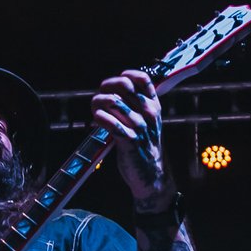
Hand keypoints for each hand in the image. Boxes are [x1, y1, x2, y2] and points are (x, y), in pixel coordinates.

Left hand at [91, 69, 168, 207]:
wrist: (151, 174)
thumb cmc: (145, 145)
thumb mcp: (149, 122)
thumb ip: (138, 105)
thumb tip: (114, 89)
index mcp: (154, 106)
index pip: (142, 78)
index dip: (124, 76)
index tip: (115, 86)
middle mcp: (148, 113)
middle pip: (123, 86)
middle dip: (105, 88)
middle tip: (100, 98)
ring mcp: (139, 126)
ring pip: (113, 101)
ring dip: (98, 103)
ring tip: (96, 110)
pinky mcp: (129, 140)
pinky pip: (109, 121)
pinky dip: (99, 118)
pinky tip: (98, 121)